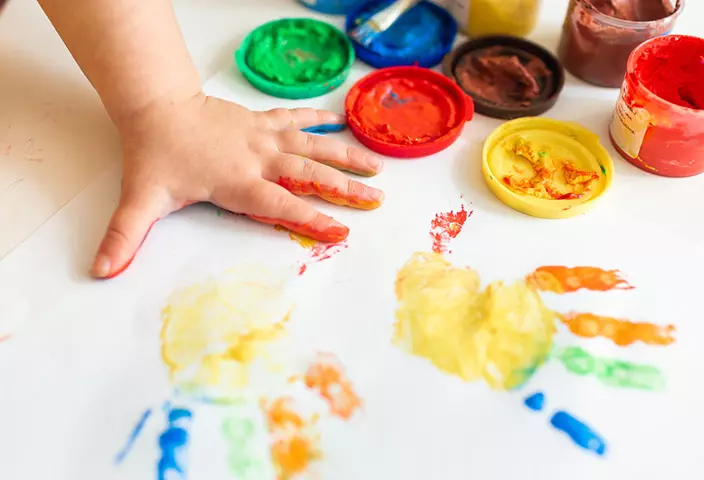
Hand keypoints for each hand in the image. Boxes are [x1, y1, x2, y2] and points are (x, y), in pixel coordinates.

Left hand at [91, 93, 383, 278]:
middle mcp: (257, 158)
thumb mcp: (142, 197)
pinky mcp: (261, 121)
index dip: (311, 218)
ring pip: (312, 145)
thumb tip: (103, 269)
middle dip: (345, 188)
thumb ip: (126, 235)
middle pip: (309, 173)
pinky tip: (340, 121)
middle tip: (376, 200)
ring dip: (345, 155)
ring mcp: (262, 136)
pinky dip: (318, 119)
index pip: (281, 203)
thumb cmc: (155, 154)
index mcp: (237, 181)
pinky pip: (295, 118)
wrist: (156, 106)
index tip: (341, 232)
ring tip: (377, 165)